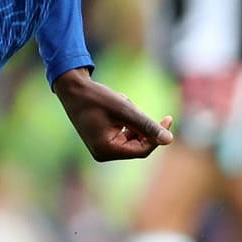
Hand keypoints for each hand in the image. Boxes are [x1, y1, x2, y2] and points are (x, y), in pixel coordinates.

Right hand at [53, 68, 173, 161]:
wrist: (72, 88)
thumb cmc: (96, 98)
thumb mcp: (125, 110)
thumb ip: (147, 125)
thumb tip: (169, 140)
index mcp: (106, 151)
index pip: (142, 150)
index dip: (156, 136)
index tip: (168, 118)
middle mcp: (103, 153)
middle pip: (137, 143)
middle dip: (139, 123)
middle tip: (130, 104)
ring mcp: (102, 148)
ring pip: (132, 136)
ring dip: (132, 119)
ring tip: (119, 102)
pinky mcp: (103, 140)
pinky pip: (124, 132)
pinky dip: (126, 119)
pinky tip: (115, 105)